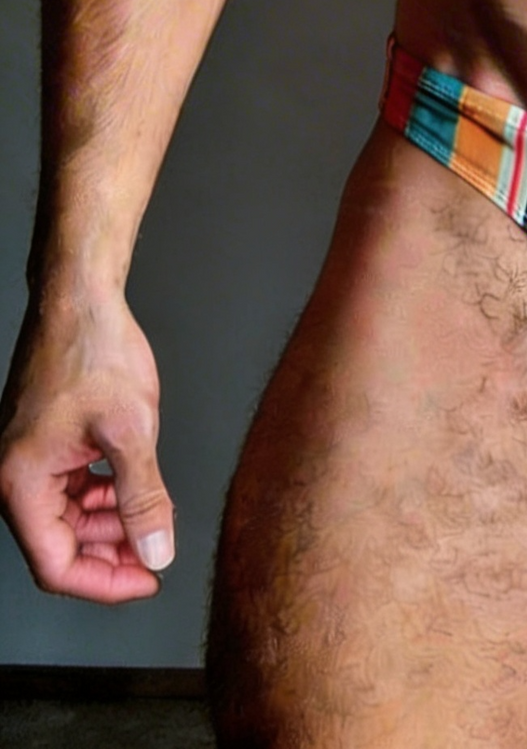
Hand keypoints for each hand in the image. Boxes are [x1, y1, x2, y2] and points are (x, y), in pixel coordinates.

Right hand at [0, 290, 174, 602]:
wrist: (80, 299)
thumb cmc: (95, 351)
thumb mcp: (132, 430)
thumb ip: (144, 498)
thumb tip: (155, 550)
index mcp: (21, 483)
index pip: (56, 566)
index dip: (105, 584)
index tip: (147, 580)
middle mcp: (14, 477)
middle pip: (60, 546)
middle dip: (112, 555)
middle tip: (157, 554)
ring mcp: (27, 460)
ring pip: (67, 520)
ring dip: (109, 526)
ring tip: (153, 520)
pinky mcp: (42, 445)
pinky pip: (69, 490)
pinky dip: (102, 497)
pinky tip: (133, 491)